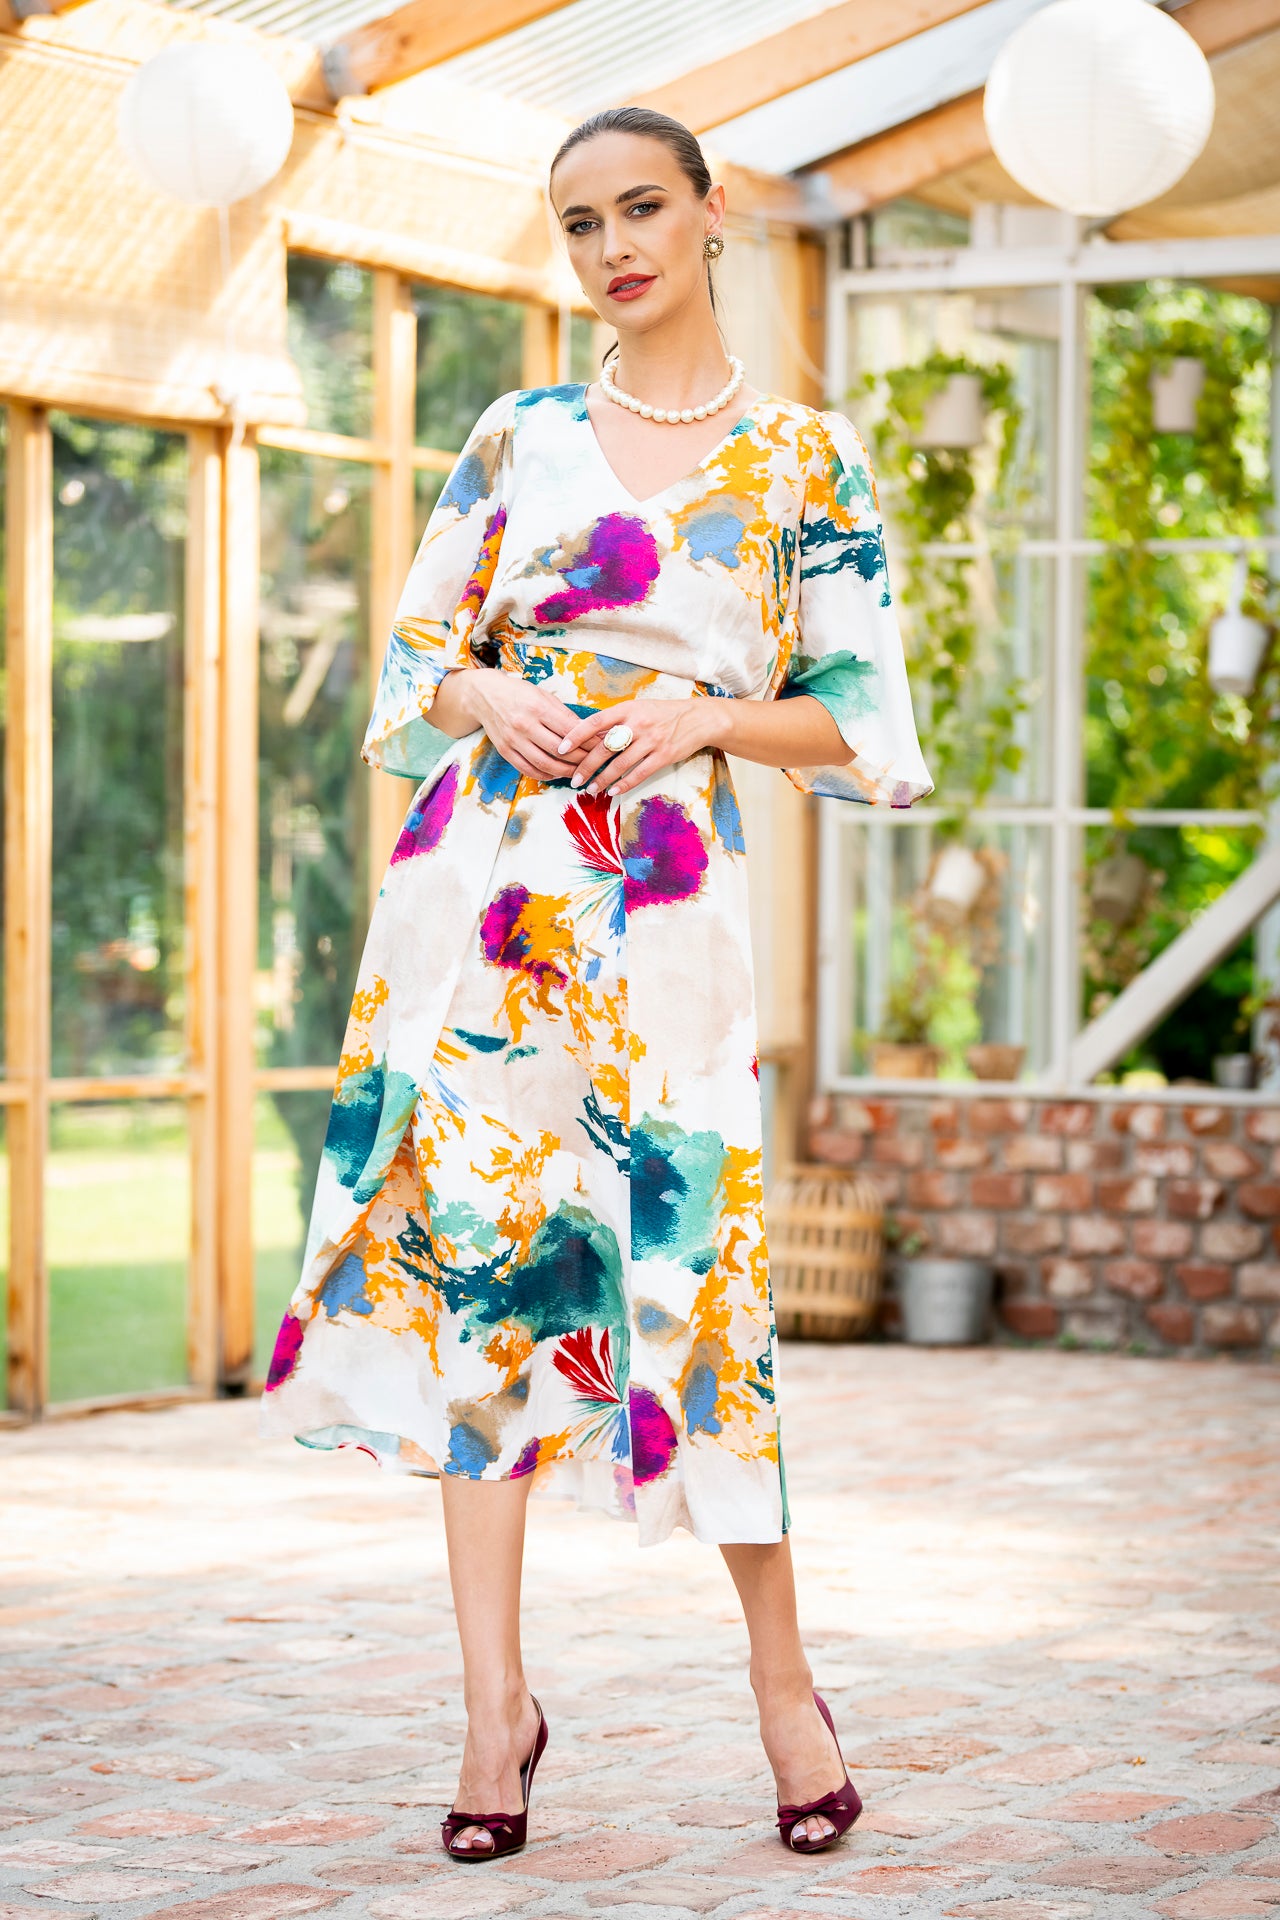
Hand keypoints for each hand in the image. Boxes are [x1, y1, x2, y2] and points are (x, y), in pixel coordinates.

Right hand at [443, 668, 586, 782]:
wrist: (485, 695)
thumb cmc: (519, 693)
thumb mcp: (544, 696)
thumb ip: (564, 715)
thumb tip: (591, 731)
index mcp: (537, 707)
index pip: (570, 730)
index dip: (589, 741)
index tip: (602, 746)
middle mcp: (524, 725)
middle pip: (559, 750)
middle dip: (581, 759)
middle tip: (594, 763)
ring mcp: (513, 740)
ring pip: (545, 763)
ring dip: (565, 771)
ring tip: (578, 772)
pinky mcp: (505, 751)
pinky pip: (528, 769)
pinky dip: (545, 775)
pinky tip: (557, 774)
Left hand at [556, 700, 721, 797]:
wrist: (698, 719)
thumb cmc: (662, 714)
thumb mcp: (638, 709)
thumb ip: (616, 722)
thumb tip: (587, 736)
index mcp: (627, 709)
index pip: (595, 722)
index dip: (576, 735)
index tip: (561, 748)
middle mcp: (638, 723)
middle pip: (604, 747)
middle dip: (586, 765)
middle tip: (574, 779)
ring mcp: (651, 740)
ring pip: (620, 764)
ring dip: (602, 779)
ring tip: (590, 789)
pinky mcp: (663, 755)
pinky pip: (639, 773)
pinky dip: (624, 784)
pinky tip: (612, 791)